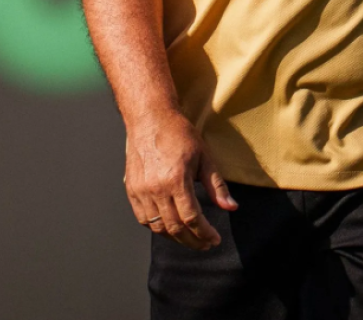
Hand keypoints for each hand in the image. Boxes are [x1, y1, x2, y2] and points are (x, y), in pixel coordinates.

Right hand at [122, 113, 237, 250]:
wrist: (149, 117)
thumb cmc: (178, 133)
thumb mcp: (204, 157)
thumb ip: (216, 186)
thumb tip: (231, 207)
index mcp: (176, 180)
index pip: (192, 219)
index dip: (205, 234)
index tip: (214, 239)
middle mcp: (156, 188)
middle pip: (175, 227)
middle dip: (193, 241)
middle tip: (205, 243)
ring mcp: (141, 190)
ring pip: (158, 227)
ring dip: (175, 237)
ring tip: (189, 238)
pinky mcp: (131, 188)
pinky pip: (142, 218)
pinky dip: (156, 228)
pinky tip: (169, 227)